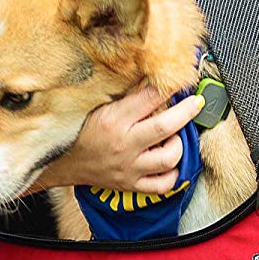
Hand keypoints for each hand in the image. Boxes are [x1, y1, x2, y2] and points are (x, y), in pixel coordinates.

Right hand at [29, 83, 203, 195]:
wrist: (61, 163)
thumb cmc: (80, 130)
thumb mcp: (98, 105)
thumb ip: (126, 92)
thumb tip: (152, 74)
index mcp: (113, 120)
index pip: (149, 98)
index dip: (169, 86)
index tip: (181, 78)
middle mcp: (123, 145)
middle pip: (165, 126)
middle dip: (186, 111)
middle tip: (196, 102)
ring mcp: (129, 168)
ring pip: (169, 158)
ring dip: (179, 144)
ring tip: (175, 136)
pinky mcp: (131, 185)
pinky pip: (162, 185)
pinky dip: (173, 174)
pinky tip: (170, 161)